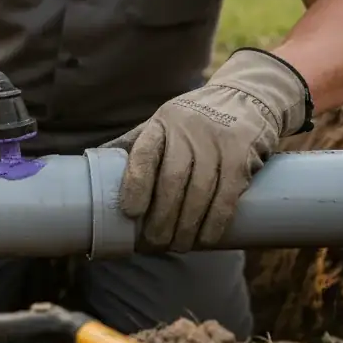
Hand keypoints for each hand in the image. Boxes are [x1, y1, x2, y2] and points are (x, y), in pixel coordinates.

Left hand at [103, 48, 312, 251]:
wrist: (248, 95)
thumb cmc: (195, 119)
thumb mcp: (163, 122)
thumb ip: (135, 145)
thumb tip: (94, 171)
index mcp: (162, 122)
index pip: (144, 152)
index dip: (135, 184)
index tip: (130, 213)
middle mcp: (189, 128)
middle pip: (172, 179)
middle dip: (162, 218)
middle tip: (155, 244)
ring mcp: (218, 141)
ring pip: (200, 191)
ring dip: (187, 226)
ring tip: (179, 247)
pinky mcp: (243, 153)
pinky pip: (228, 194)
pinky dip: (216, 221)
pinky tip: (206, 238)